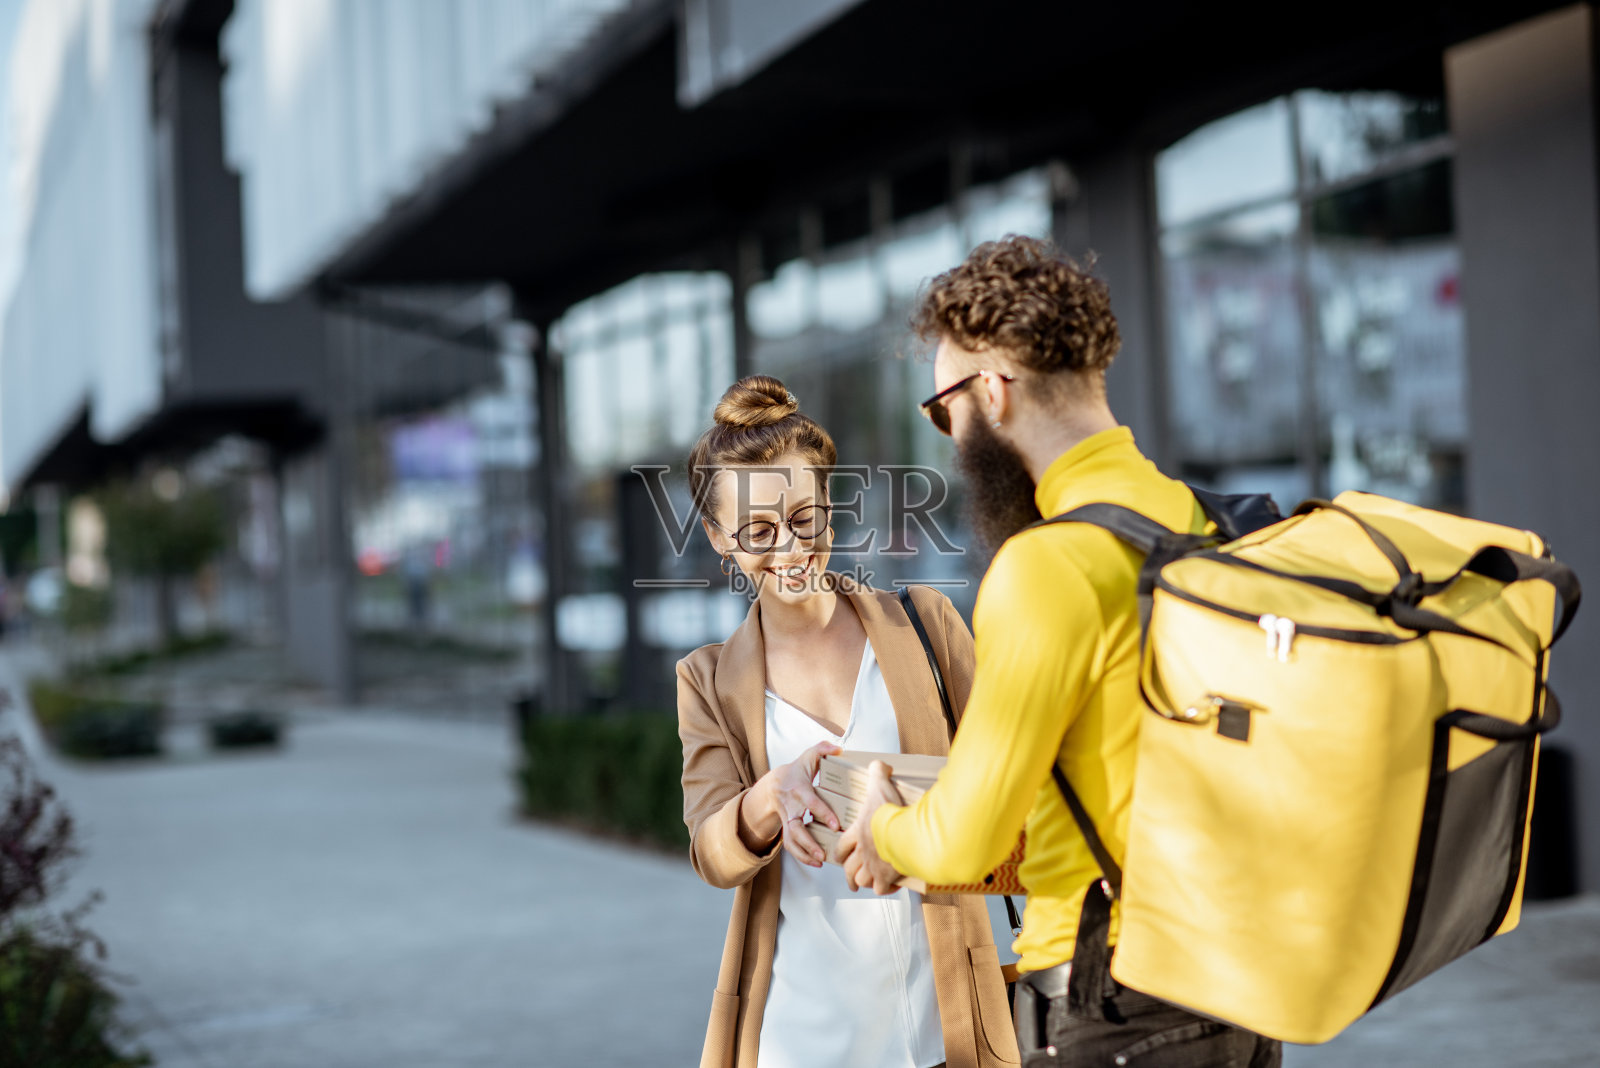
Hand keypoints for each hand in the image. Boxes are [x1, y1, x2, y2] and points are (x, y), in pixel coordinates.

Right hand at [738, 740, 841, 865]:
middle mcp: (791, 807)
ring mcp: (788, 820)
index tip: (836, 825)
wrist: (774, 784)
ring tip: (820, 861)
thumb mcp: (808, 757)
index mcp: (799, 790)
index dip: (823, 814)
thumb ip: (822, 749)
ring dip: (804, 853)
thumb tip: (839, 748)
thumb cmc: (797, 771)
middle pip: (795, 828)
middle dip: (809, 842)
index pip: (811, 803)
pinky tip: (816, 862)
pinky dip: (801, 856)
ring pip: (791, 840)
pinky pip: (790, 846)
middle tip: (823, 853)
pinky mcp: (787, 828)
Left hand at [837, 760, 904, 893]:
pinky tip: (891, 886)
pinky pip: (881, 888)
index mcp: (857, 833)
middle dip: (849, 876)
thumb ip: (878, 773)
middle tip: (851, 880)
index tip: (840, 857)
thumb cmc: (890, 811)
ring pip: (861, 881)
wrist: (904, 832)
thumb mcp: (881, 785)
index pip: (842, 846)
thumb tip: (879, 764)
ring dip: (864, 883)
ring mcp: (873, 866)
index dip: (840, 853)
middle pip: (849, 869)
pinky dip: (885, 889)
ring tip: (868, 885)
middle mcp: (862, 852)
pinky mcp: (886, 877)